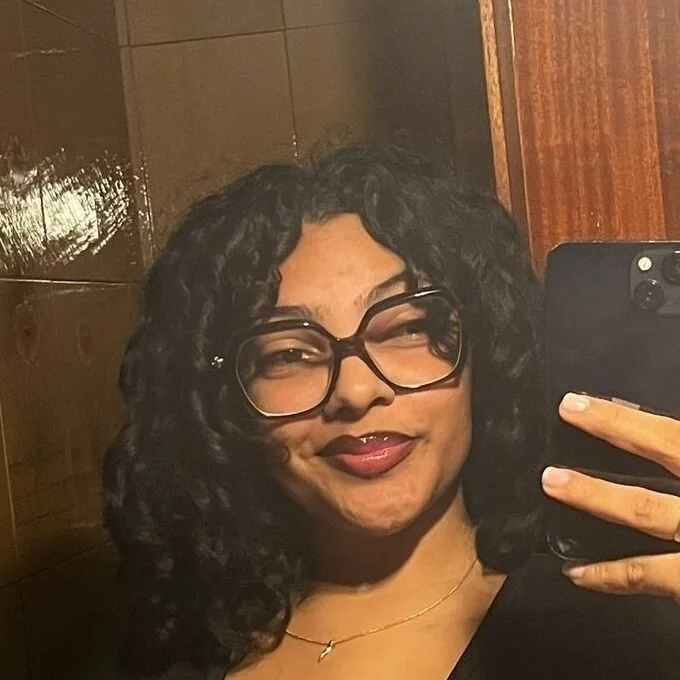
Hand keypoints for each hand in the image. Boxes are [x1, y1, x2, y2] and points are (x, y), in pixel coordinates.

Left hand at [541, 393, 679, 601]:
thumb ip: (679, 446)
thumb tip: (651, 428)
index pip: (672, 433)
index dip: (623, 419)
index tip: (580, 403)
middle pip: (666, 455)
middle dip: (612, 433)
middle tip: (567, 412)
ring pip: (651, 513)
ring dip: (597, 497)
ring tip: (554, 483)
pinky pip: (652, 577)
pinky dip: (611, 575)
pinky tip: (577, 571)